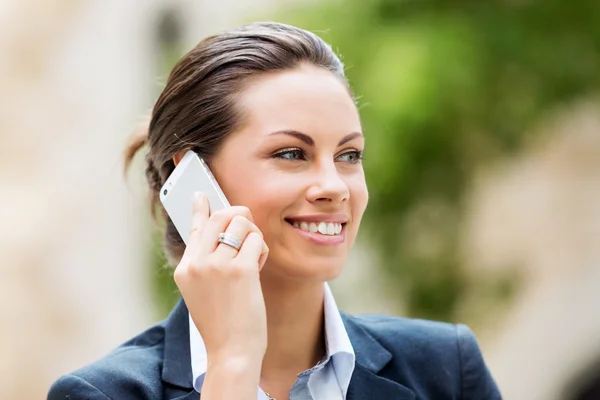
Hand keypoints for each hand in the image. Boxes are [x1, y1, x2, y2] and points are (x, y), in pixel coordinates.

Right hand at [174, 192, 268, 364]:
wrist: (231, 351)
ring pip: (241, 223)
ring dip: (253, 235)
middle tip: (248, 226)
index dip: (201, 208)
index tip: (201, 194)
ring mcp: (216, 266)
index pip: (194, 228)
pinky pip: (256, 240)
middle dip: (239, 216)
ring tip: (253, 256)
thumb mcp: (203, 291)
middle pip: (220, 217)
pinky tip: (258, 266)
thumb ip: (207, 261)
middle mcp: (197, 263)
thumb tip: (221, 231)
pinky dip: (261, 250)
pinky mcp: (240, 270)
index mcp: (185, 268)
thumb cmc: (223, 323)